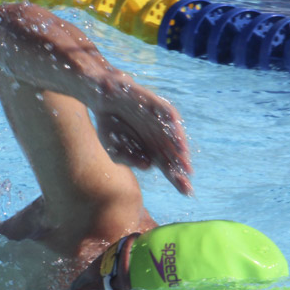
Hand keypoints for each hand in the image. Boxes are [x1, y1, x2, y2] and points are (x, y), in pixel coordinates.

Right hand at [92, 73, 192, 194]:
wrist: (102, 97)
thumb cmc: (110, 125)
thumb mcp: (114, 148)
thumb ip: (129, 159)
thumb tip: (147, 166)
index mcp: (152, 149)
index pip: (167, 167)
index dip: (177, 179)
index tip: (186, 192)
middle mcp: (158, 135)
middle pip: (173, 152)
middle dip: (181, 163)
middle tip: (187, 174)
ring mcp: (157, 119)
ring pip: (171, 131)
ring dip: (178, 140)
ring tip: (183, 151)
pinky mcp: (152, 103)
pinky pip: (163, 108)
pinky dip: (168, 115)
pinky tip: (174, 123)